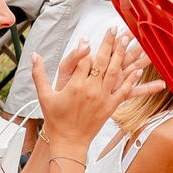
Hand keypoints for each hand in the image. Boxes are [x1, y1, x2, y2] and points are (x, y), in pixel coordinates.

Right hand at [35, 30, 157, 150]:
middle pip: (101, 61)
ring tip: (126, 40)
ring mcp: (103, 98)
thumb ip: (39, 74)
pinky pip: (124, 91)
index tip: (90, 37)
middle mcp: (91, 90)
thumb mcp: (43, 96)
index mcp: (75, 86)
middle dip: (108, 43)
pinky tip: (138, 70)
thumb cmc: (56, 119)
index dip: (87, 47)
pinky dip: (131, 80)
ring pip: (115, 72)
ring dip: (121, 55)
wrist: (69, 142)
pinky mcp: (111, 107)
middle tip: (114, 30)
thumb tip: (34, 56)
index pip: (84, 60)